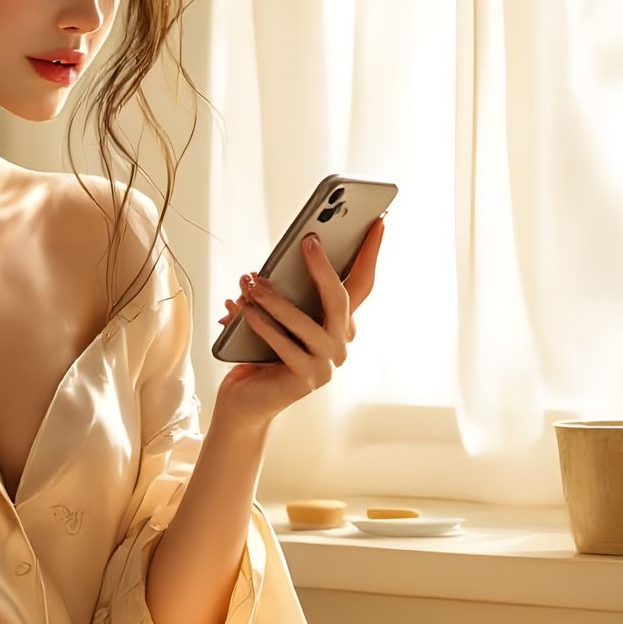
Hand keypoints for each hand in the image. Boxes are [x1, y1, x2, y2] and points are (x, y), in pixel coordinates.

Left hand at [213, 218, 385, 429]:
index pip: (361, 283)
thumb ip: (276, 295)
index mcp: (337, 323)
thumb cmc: (258, 353)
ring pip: (308, 323)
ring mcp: (326, 364)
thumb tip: (261, 274)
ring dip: (277, 300)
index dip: (370, 254)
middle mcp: (338, 344)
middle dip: (323, 267)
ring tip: (253, 282)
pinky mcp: (305, 380)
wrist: (245, 401)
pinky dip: (263, 326)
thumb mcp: (270, 316)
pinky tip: (244, 309)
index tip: (378, 222)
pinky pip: (285, 347)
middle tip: (308, 241)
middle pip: (340, 299)